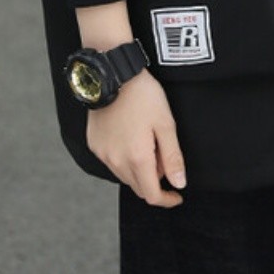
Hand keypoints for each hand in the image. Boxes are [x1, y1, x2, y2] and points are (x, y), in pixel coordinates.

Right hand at [86, 70, 186, 206]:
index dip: (167, 199)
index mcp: (137, 158)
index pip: (152, 195)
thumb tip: (179, 183)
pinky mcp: (94, 144)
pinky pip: (111, 162)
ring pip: (124, 176)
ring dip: (138, 170)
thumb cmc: (143, 96)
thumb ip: (172, 157)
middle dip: (154, 181)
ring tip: (147, 142)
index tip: (177, 196)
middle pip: (138, 187)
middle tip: (163, 156)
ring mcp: (102, 154)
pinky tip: (130, 138)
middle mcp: (116, 161)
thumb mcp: (166, 123)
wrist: (114, 74)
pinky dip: (124, 159)